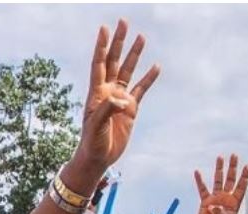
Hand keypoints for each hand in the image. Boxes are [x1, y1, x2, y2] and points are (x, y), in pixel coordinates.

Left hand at [74, 19, 159, 172]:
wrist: (98, 158)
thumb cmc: (92, 142)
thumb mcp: (96, 126)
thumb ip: (107, 110)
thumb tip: (122, 98)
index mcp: (96, 93)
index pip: (99, 64)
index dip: (101, 47)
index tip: (104, 29)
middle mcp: (107, 92)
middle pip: (114, 62)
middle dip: (118, 42)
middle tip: (123, 23)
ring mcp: (119, 99)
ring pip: (128, 71)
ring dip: (134, 55)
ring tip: (141, 37)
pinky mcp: (130, 109)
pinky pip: (142, 90)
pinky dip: (149, 78)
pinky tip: (155, 66)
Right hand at [193, 154, 247, 213]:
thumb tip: (214, 206)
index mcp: (234, 203)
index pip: (241, 187)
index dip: (244, 177)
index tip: (247, 166)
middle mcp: (226, 198)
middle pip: (230, 180)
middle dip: (233, 168)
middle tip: (234, 156)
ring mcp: (215, 199)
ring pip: (218, 181)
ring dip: (219, 170)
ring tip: (220, 158)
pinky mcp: (204, 202)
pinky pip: (202, 189)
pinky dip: (199, 181)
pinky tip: (198, 172)